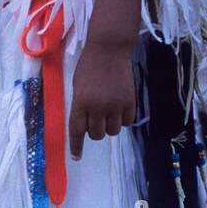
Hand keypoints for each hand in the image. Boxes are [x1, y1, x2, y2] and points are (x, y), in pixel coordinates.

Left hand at [68, 42, 135, 160]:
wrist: (109, 50)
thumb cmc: (88, 65)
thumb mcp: (77, 86)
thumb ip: (80, 106)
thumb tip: (85, 125)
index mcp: (80, 102)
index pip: (77, 130)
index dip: (76, 146)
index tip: (77, 156)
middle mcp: (97, 107)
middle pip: (96, 134)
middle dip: (94, 131)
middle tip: (94, 119)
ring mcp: (115, 105)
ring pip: (112, 131)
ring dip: (108, 126)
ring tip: (107, 112)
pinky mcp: (130, 102)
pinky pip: (126, 122)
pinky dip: (122, 119)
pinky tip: (119, 108)